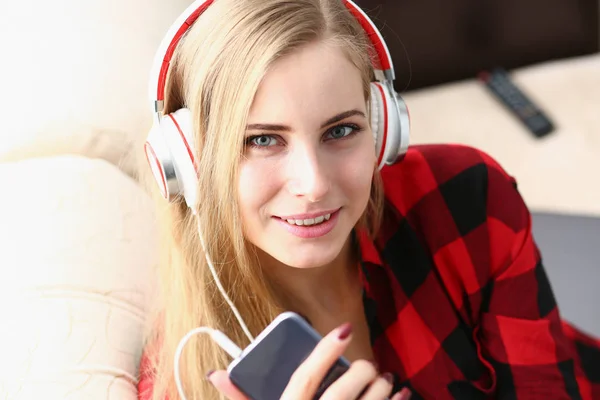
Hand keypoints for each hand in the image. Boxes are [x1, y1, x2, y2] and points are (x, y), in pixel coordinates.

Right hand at [208, 322, 411, 399]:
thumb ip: (240, 399)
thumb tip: (217, 373)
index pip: (304, 379)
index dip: (323, 351)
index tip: (343, 329)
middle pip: (340, 393)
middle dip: (361, 372)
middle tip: (369, 365)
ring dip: (382, 390)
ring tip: (385, 380)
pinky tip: (402, 395)